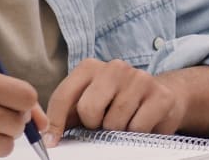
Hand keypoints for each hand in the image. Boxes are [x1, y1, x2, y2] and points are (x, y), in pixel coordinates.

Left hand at [40, 58, 186, 145]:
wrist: (160, 97)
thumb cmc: (117, 103)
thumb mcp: (89, 103)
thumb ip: (68, 114)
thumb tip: (48, 135)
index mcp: (90, 67)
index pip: (64, 95)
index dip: (55, 123)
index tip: (53, 141)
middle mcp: (115, 67)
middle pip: (88, 109)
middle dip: (92, 124)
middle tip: (102, 123)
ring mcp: (139, 79)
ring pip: (113, 122)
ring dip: (116, 131)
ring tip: (123, 121)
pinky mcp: (160, 95)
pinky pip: (136, 128)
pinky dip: (135, 133)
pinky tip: (139, 122)